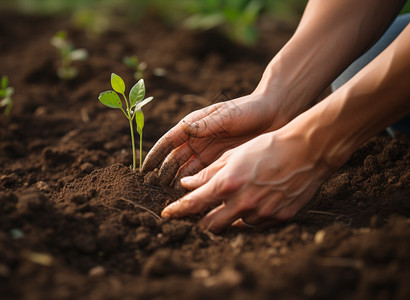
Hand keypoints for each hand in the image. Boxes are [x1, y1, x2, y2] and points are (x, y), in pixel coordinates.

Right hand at [142, 93, 281, 185]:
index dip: (154, 156)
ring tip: (168, 198)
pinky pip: (203, 176)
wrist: (275, 114)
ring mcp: (208, 152)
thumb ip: (205, 125)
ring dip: (176, 183)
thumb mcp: (226, 116)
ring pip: (186, 171)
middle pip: (174, 160)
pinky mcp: (221, 162)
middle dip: (162, 174)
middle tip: (153, 191)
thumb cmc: (249, 110)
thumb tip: (183, 128)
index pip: (168, 142)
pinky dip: (194, 186)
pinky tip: (189, 197)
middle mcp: (197, 140)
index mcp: (194, 125)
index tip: (143, 170)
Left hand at [161, 128, 334, 232]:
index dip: (177, 211)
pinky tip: (260, 199)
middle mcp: (242, 203)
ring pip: (236, 224)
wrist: (306, 151)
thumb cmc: (268, 147)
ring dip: (232, 216)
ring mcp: (261, 213)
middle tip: (202, 214)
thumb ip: (210, 172)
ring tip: (242, 197)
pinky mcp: (279, 218)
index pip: (193, 204)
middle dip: (202, 222)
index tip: (167, 215)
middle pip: (211, 225)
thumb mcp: (235, 155)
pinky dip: (253, 215)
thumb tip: (188, 184)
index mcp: (227, 184)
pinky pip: (258, 223)